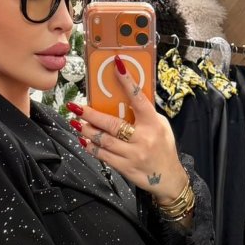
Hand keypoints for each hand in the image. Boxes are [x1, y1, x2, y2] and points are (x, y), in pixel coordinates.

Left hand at [67, 60, 187, 203]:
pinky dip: (91, 147)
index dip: (127, 81)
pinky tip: (83, 140)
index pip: (138, 98)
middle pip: (112, 124)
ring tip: (76, 122)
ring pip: (104, 141)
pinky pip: (103, 156)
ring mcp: (132, 155)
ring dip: (87, 131)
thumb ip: (144, 114)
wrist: (168, 178)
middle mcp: (142, 138)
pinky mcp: (125, 168)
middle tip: (76, 107)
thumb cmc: (163, 147)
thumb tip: (124, 98)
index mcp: (153, 123)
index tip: (117, 65)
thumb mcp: (161, 126)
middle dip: (91, 115)